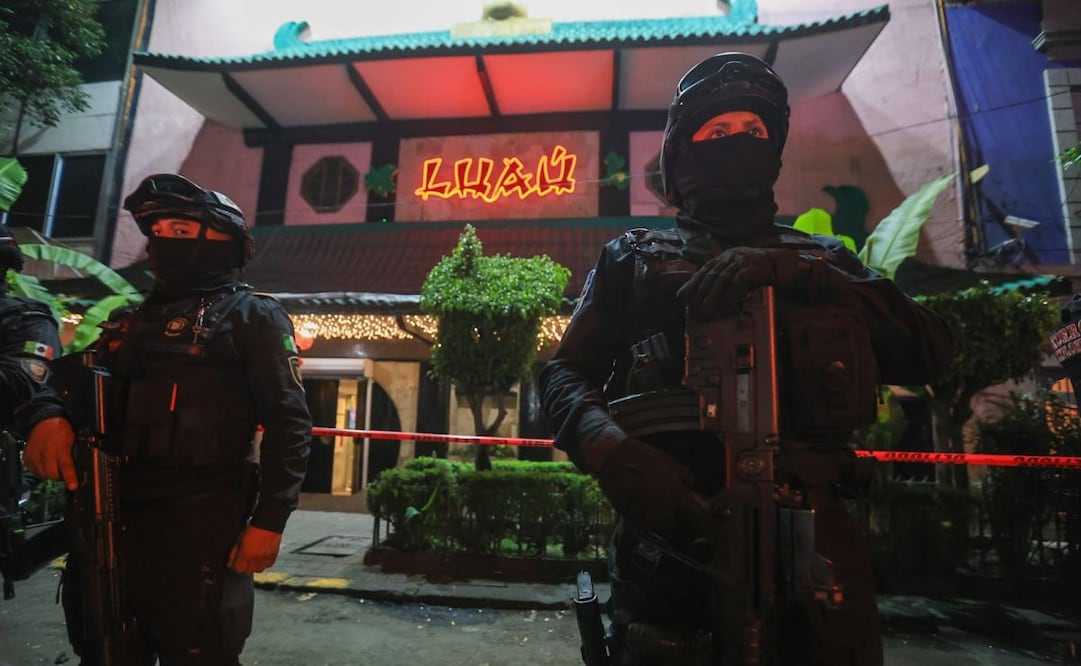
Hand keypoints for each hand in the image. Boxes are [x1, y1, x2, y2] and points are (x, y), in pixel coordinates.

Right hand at [22, 417, 77, 490]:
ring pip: (42, 475)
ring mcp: (34, 455)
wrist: (44, 420)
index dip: (70, 478)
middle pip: (52, 474)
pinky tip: (44, 462)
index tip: (73, 487)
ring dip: (49, 473)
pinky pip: (33, 471)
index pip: (66, 466)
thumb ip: (75, 454)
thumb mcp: (73, 440)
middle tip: (63, 471)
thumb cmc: (60, 429)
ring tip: (53, 464)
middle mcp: (46, 452)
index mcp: (60, 448)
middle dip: (59, 476)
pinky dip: (40, 470)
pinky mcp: (26, 457)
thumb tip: (81, 468)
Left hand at [228, 525, 282, 573]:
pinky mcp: (273, 555)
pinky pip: (268, 565)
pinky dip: (265, 563)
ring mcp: (265, 558)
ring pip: (259, 570)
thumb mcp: (239, 540)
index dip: (236, 567)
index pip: (238, 569)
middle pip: (248, 571)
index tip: (236, 563)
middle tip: (244, 562)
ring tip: (254, 561)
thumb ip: (234, 553)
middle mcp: (255, 558)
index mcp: (245, 554)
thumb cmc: (253, 529)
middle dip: (245, 568)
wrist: (267, 523)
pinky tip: (263, 558)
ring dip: (255, 567)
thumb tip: (230, 563)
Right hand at [596, 438, 711, 535]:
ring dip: (670, 524)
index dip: (712, 532)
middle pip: (684, 530)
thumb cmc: (645, 458)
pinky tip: (649, 508)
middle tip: (685, 516)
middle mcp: (665, 510)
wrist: (615, 459)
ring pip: (667, 530)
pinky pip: (650, 527)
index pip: (701, 521)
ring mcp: (649, 517)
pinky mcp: (634, 520)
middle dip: (688, 526)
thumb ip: (689, 481)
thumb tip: (699, 494)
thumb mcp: (673, 464)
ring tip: (664, 509)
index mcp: (679, 495)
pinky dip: (654, 522)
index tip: (717, 537)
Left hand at [677, 247, 777, 318]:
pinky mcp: (754, 268)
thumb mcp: (735, 274)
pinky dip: (731, 296)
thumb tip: (693, 294)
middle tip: (697, 311)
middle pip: (711, 275)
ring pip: (723, 279)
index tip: (683, 298)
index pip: (704, 270)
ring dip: (714, 298)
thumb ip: (717, 282)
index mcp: (724, 257)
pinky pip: (739, 282)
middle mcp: (731, 257)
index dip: (692, 284)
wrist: (782, 264)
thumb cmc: (756, 273)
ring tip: (708, 312)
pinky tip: (726, 307)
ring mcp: (742, 261)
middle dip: (701, 294)